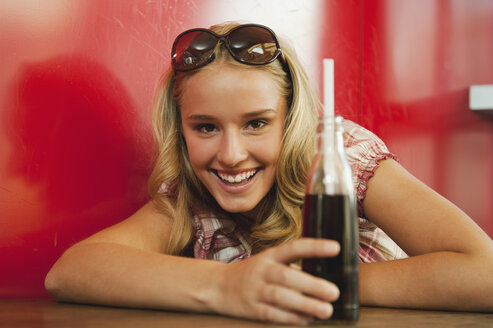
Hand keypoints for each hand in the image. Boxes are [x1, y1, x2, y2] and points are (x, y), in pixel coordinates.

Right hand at [210, 238, 339, 324]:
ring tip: (325, 310)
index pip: (293, 247)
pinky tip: (306, 319)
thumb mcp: (269, 262)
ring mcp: (255, 289)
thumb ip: (292, 268)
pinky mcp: (250, 308)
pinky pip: (272, 314)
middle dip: (311, 284)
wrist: (217, 285)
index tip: (335, 247)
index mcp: (270, 255)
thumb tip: (325, 277)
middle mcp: (262, 270)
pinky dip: (290, 318)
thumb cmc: (252, 274)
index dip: (314, 247)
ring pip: (280, 297)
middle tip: (334, 292)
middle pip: (287, 276)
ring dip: (304, 304)